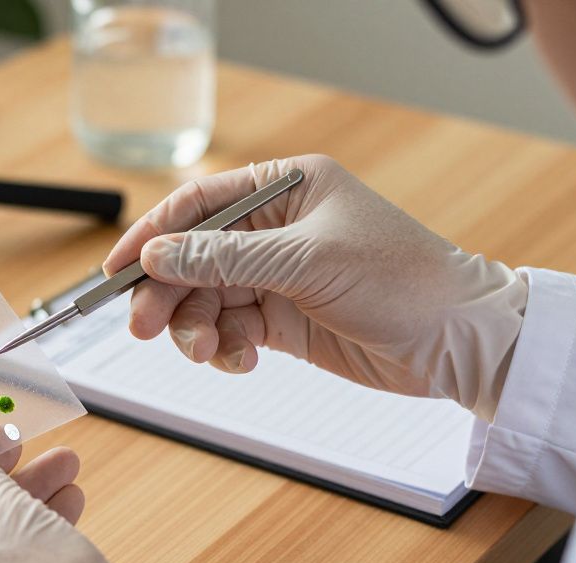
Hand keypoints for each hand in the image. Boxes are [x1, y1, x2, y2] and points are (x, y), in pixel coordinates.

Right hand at [103, 154, 527, 420]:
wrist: (459, 343)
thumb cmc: (403, 282)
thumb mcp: (308, 262)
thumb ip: (225, 259)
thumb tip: (155, 254)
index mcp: (287, 189)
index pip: (199, 204)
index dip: (152, 235)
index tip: (116, 268)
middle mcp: (276, 229)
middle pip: (192, 257)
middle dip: (166, 293)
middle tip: (143, 326)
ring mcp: (277, 276)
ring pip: (204, 299)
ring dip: (193, 327)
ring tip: (205, 352)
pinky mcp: (281, 319)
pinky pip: (228, 330)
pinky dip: (224, 348)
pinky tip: (240, 361)